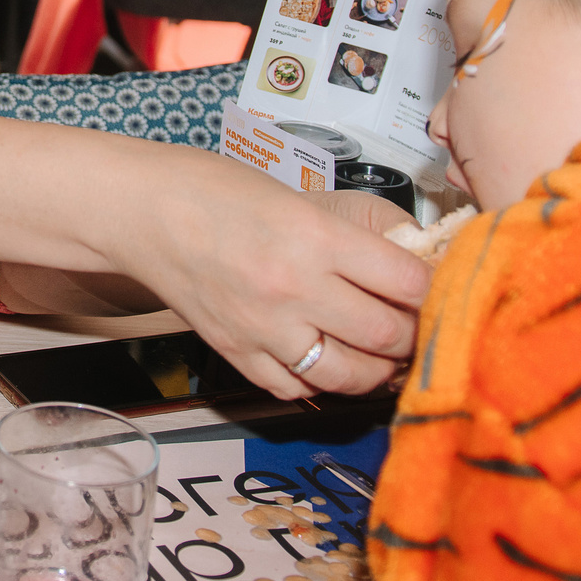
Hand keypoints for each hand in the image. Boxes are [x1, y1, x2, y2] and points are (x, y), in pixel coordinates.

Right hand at [108, 153, 427, 399]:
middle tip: (417, 323)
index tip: (437, 288)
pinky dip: (319, 380)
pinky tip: (325, 359)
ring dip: (377, 368)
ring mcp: (264, 328)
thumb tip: (414, 262)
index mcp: (315, 237)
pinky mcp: (238, 353)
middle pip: (388, 335)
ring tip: (380, 351)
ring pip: (350, 375)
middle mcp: (293, 288)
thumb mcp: (299, 198)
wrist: (143, 212)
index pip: (407, 282)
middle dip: (413, 333)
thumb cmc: (216, 192)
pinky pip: (296, 388)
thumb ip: (358, 234)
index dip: (433, 288)